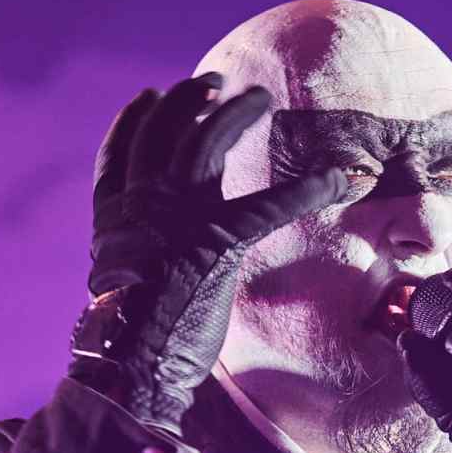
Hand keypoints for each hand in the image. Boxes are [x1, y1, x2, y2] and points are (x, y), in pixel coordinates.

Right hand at [77, 75, 348, 430]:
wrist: (132, 367)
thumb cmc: (130, 346)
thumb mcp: (120, 295)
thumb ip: (132, 267)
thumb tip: (136, 276)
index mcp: (115, 219)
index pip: (119, 153)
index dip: (135, 121)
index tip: (151, 98)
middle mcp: (141, 205)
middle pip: (162, 130)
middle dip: (189, 99)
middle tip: (217, 85)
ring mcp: (177, 216)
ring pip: (207, 141)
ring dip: (236, 115)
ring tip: (260, 100)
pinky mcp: (218, 239)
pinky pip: (270, 203)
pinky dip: (308, 189)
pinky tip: (337, 179)